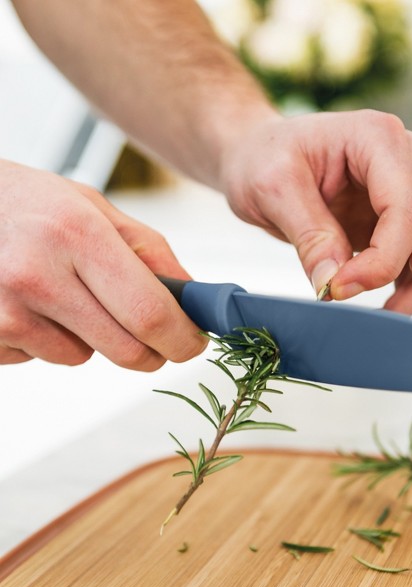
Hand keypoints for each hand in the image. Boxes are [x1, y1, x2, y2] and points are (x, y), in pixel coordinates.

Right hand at [0, 160, 206, 368]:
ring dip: (93, 338)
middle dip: (152, 352)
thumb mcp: (98, 209)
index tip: (194, 343)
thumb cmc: (34, 204)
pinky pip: (43, 357)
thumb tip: (192, 298)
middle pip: (124, 349)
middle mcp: (38, 274)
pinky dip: (52, 339)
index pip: (148, 312)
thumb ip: (151, 253)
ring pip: (83, 357)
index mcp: (78, 234)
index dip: (182, 339)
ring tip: (70, 295)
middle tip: (157, 338)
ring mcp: (6, 309)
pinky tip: (37, 303)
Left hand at [219, 110, 411, 330]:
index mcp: (379, 138)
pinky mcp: (401, 227)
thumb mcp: (271, 186)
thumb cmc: (262, 159)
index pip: (410, 204)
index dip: (386, 256)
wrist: (256, 160)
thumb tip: (336, 286)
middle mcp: (411, 160)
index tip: (340, 287)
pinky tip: (392, 315)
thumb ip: (309, 233)